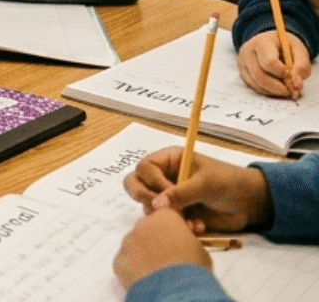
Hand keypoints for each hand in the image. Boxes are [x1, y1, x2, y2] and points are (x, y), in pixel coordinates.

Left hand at [113, 208, 209, 288]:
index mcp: (165, 218)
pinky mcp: (119, 259)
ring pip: (134, 244)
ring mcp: (128, 241)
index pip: (165, 215)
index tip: (177, 238)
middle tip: (167, 255)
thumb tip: (184, 245)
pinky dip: (133, 267)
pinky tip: (146, 277)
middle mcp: (143, 225)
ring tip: (158, 269)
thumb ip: (186, 240)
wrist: (176, 289)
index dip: (172, 228)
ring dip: (143, 253)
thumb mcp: (199, 249)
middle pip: (148, 228)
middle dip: (155, 239)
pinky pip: (125, 261)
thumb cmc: (192, 268)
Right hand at [124, 149, 271, 233]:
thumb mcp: (206, 184)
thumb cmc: (229, 183)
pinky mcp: (177, 213)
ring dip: (167, 215)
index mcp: (169, 161)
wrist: (251, 205)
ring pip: (148, 205)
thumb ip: (181, 193)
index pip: (144, 168)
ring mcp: (169, 196)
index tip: (167, 193)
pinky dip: (177, 225)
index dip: (152, 182)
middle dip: (145, 198)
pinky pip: (164, 220)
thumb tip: (156, 205)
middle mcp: (164, 177)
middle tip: (160, 209)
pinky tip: (196, 226)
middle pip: (135, 184)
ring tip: (190, 220)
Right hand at [237, 30, 309, 98]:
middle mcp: (247, 51)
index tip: (293, 75)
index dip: (283, 73)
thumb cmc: (285, 46)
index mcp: (262, 42)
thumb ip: (302, 66)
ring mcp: (242, 62)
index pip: (269, 62)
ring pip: (256, 84)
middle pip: (260, 76)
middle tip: (291, 90)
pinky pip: (253, 86)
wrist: (270, 41)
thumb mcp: (299, 50)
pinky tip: (275, 86)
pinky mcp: (241, 71)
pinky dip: (267, 90)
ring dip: (273, 90)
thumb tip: (296, 86)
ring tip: (285, 87)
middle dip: (278, 87)